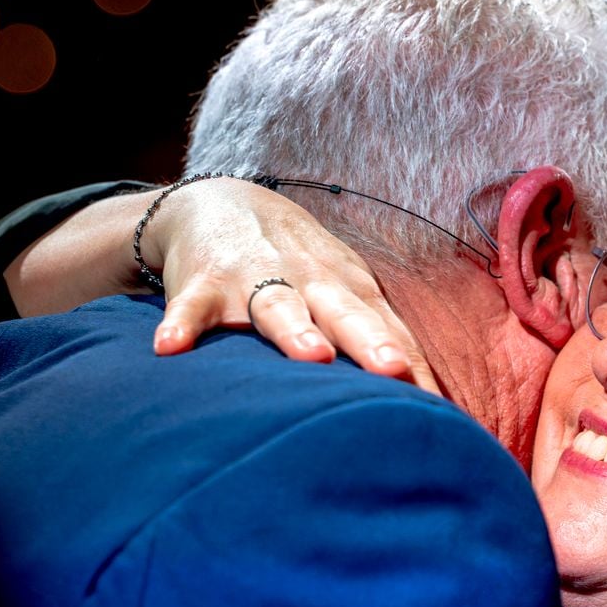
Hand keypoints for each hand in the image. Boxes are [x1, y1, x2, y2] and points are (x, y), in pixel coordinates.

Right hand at [142, 177, 439, 394]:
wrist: (220, 201)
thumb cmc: (300, 264)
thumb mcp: (345, 290)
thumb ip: (383, 338)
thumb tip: (436, 401)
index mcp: (348, 287)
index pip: (386, 328)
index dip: (410, 361)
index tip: (435, 405)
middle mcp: (308, 280)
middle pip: (344, 312)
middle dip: (369, 341)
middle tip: (392, 371)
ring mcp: (254, 278)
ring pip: (278, 305)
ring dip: (295, 330)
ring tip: (312, 356)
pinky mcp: (201, 283)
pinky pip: (189, 307)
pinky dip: (180, 324)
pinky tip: (170, 348)